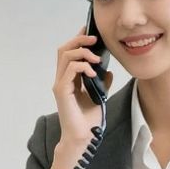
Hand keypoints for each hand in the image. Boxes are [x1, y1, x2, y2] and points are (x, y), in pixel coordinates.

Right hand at [48, 28, 112, 168]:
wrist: (83, 137)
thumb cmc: (88, 120)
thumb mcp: (100, 96)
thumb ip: (102, 83)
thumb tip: (109, 71)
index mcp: (69, 79)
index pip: (69, 52)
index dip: (78, 39)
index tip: (91, 31)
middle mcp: (61, 79)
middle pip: (63, 49)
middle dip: (79, 39)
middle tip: (94, 38)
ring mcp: (60, 85)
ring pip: (65, 56)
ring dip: (82, 52)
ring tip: (97, 59)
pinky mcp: (61, 91)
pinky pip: (69, 70)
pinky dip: (82, 67)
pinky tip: (94, 73)